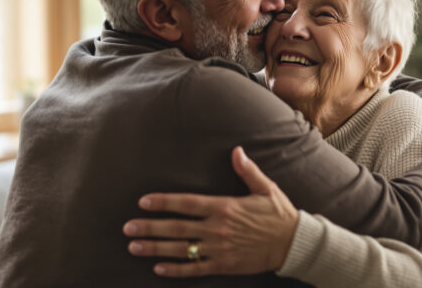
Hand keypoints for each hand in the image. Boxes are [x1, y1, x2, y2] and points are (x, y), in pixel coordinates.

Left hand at [123, 146, 299, 276]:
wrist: (294, 243)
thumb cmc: (279, 213)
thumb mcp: (265, 188)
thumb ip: (247, 170)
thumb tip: (236, 150)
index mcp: (224, 207)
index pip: (187, 203)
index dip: (163, 202)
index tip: (143, 202)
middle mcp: (217, 228)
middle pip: (176, 227)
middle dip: (149, 227)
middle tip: (127, 228)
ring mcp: (218, 249)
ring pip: (180, 249)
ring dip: (155, 249)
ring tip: (134, 247)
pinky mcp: (224, 265)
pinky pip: (195, 269)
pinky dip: (176, 270)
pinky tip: (158, 269)